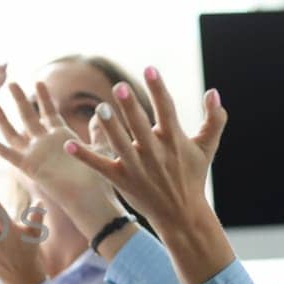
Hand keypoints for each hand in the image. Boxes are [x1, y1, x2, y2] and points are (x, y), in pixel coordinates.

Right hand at [0, 80, 123, 236]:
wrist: (91, 196)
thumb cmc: (99, 175)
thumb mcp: (100, 147)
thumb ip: (98, 130)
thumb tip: (101, 112)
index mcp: (62, 137)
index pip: (49, 112)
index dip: (44, 97)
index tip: (38, 81)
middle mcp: (45, 143)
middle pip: (29, 117)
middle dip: (20, 99)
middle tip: (11, 82)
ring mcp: (36, 154)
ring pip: (15, 132)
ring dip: (4, 119)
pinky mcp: (29, 166)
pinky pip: (7, 153)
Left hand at [66, 66, 234, 283]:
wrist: (181, 214)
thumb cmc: (192, 176)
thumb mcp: (207, 147)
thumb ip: (215, 119)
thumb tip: (213, 92)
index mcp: (174, 140)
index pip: (166, 110)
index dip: (158, 89)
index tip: (149, 69)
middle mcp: (155, 153)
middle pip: (140, 126)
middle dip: (130, 107)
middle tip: (119, 87)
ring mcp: (136, 167)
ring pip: (120, 144)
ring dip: (109, 127)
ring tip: (99, 108)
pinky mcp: (121, 180)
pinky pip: (99, 165)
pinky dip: (84, 156)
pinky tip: (68, 143)